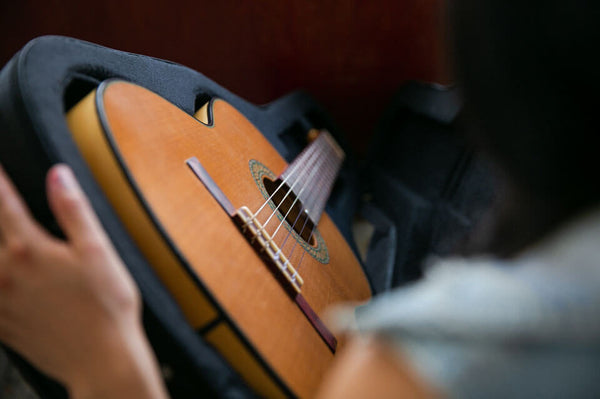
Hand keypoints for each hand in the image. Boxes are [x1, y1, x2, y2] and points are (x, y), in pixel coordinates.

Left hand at [0, 164, 167, 398]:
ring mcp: (0, 300)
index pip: (4, 203)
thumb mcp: (98, 251)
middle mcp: (5, 273)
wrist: (101, 360)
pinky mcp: (3, 324)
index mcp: (30, 251)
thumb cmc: (106, 308)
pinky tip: (2, 280)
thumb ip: (73, 210)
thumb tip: (58, 176)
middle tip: (0, 206)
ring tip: (2, 241)